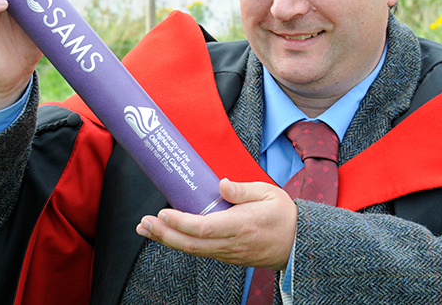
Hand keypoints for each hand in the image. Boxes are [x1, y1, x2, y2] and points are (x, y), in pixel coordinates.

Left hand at [136, 179, 296, 269]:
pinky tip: (169, 236)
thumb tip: (222, 184)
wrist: (296, 243)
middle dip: (164, 234)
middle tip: (144, 223)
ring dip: (168, 240)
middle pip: (191, 244)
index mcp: (241, 224)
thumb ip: (243, 189)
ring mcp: (229, 253)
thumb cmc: (283, 215)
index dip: (180, 222)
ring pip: (193, 250)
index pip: (204, 227)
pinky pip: (201, 252)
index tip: (163, 212)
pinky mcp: (228, 256)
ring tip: (148, 229)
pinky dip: (182, 244)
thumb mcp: (268, 193)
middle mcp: (232, 242)